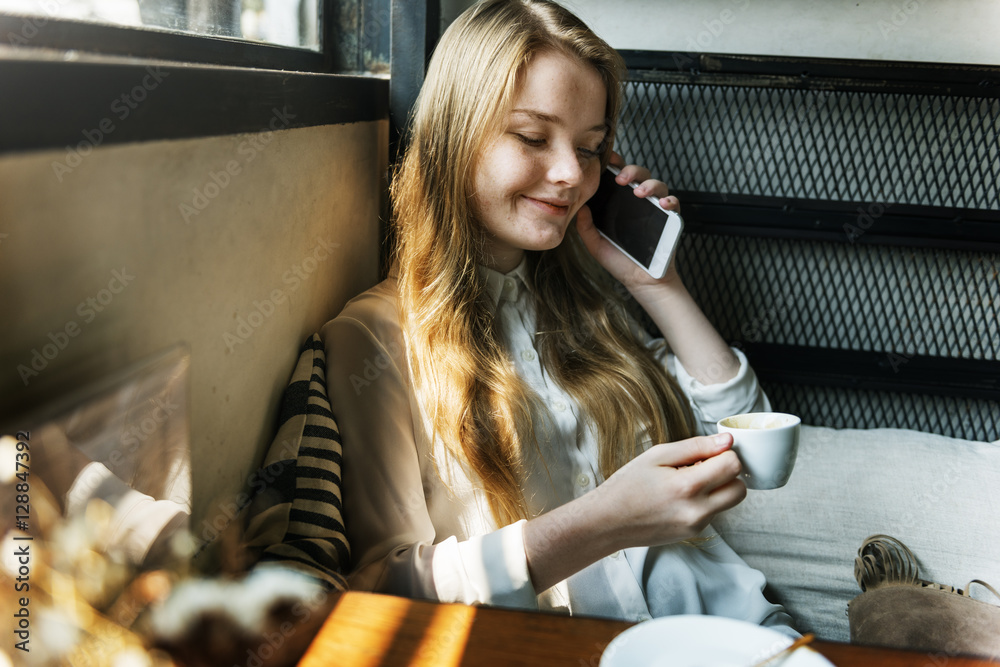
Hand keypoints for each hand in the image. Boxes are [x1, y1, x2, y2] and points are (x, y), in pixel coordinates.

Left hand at [576, 153, 682, 290]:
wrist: (641, 281)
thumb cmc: (620, 261)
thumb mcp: (596, 244)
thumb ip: (586, 226)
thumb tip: (580, 206)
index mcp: (621, 202)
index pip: (619, 176)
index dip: (615, 164)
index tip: (607, 159)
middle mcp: (639, 201)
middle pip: (639, 174)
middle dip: (631, 170)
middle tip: (621, 179)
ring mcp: (656, 208)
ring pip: (658, 184)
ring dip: (649, 184)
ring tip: (639, 192)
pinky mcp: (671, 219)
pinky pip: (674, 203)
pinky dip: (670, 200)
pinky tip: (663, 203)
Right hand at [594, 432, 745, 549]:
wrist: (608, 522)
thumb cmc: (627, 485)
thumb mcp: (657, 455)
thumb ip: (696, 447)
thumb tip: (726, 441)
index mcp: (687, 486)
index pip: (733, 466)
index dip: (723, 453)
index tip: (707, 452)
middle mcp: (697, 510)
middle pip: (740, 488)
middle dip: (728, 473)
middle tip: (703, 466)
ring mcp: (697, 525)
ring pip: (729, 501)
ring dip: (718, 488)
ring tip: (688, 481)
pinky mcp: (694, 533)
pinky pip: (714, 512)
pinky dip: (705, 501)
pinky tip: (680, 496)